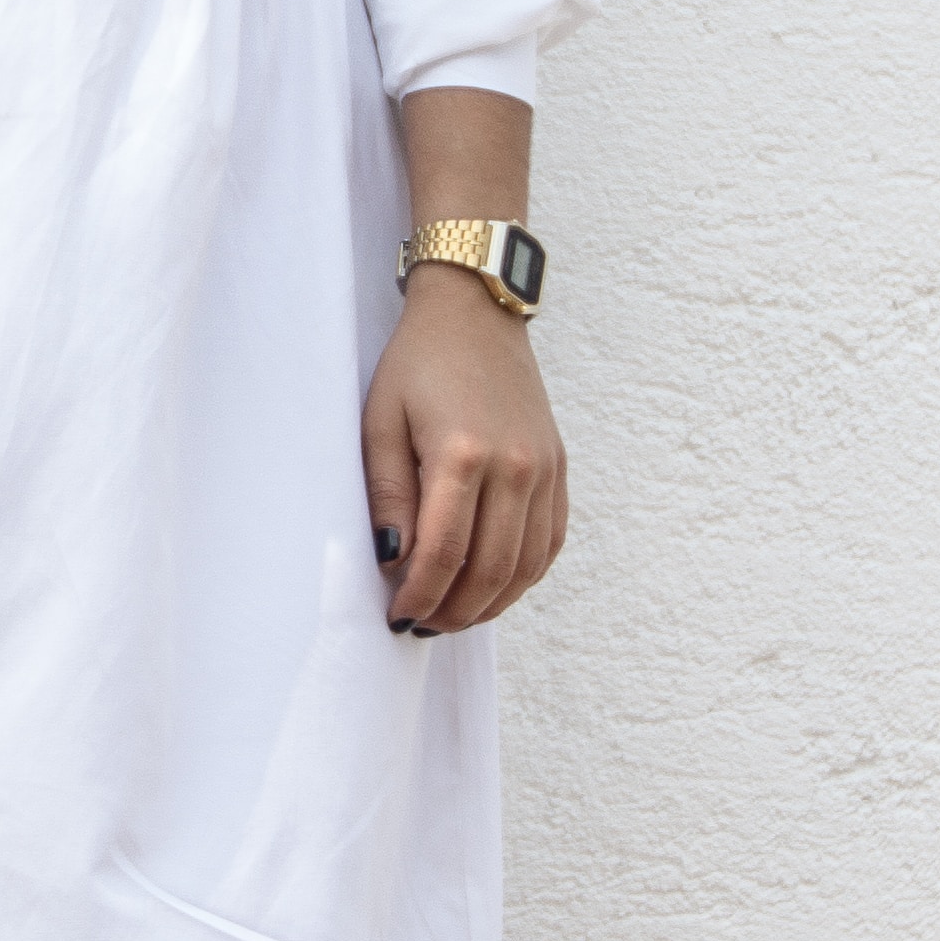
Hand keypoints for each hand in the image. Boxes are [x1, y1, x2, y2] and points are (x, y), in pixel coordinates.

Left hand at [360, 272, 566, 634]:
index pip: (444, 554)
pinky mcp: (559, 468)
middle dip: (452, 612)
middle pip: (489, 571)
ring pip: (525, 566)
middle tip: (421, 626)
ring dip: (489, 604)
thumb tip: (395, 561)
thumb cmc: (417, 365)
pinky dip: (523, 576)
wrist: (475, 315)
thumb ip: (389, 495)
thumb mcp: (380, 422)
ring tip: (452, 616)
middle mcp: (514, 466)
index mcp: (463, 454)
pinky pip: (550, 542)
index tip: (397, 616)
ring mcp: (544, 469)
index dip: (419, 597)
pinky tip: (493, 588)